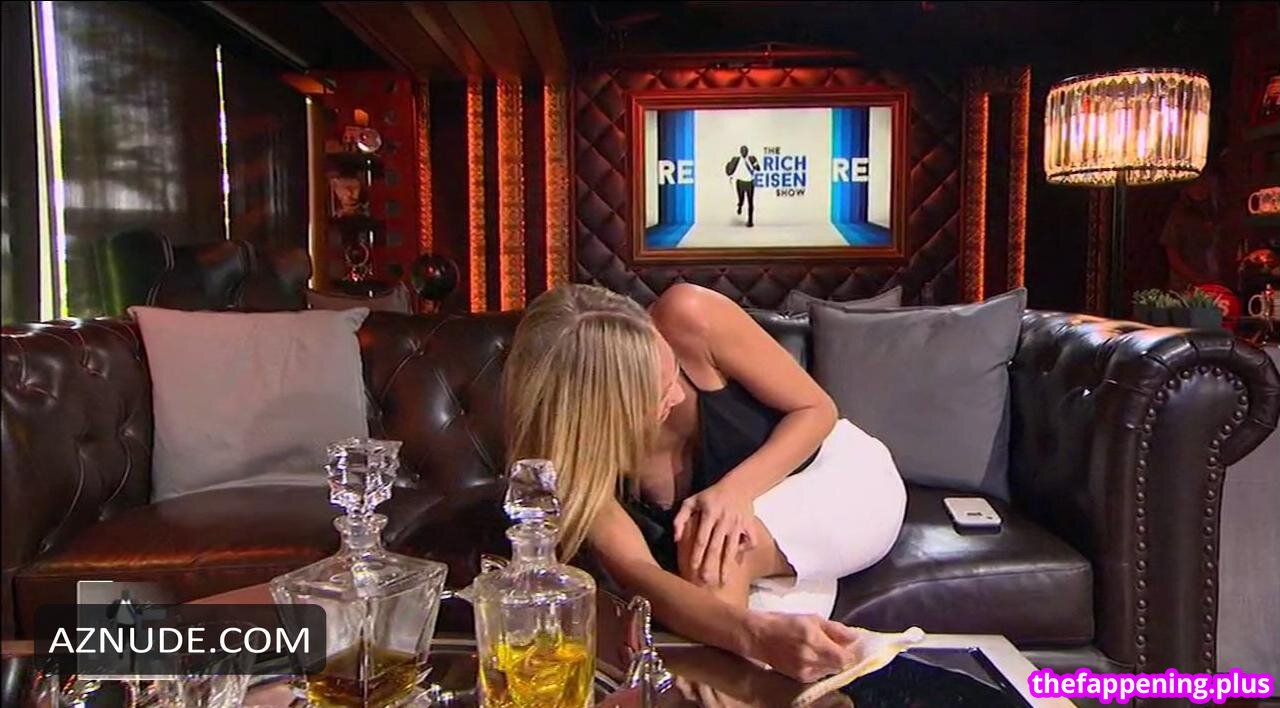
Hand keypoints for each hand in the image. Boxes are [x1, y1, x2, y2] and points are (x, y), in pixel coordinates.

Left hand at [673, 484, 756, 585]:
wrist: (738, 485)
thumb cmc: (710, 495)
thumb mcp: (691, 501)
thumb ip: (680, 518)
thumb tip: (676, 539)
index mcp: (709, 513)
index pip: (701, 538)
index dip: (697, 554)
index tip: (692, 568)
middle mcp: (724, 519)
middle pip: (716, 547)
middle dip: (711, 565)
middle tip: (706, 581)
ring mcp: (738, 523)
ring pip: (732, 548)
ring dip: (727, 565)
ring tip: (723, 581)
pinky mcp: (749, 525)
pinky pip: (750, 541)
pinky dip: (745, 550)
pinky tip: (738, 558)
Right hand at [745, 612, 860, 682]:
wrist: (760, 636)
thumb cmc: (785, 623)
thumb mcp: (812, 618)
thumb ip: (835, 629)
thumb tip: (854, 638)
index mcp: (814, 640)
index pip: (843, 658)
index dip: (850, 653)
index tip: (850, 646)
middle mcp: (810, 658)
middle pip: (838, 667)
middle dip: (840, 657)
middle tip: (836, 646)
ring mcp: (804, 671)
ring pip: (830, 671)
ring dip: (830, 663)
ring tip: (820, 650)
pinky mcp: (800, 678)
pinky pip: (819, 675)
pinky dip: (820, 667)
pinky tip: (812, 657)